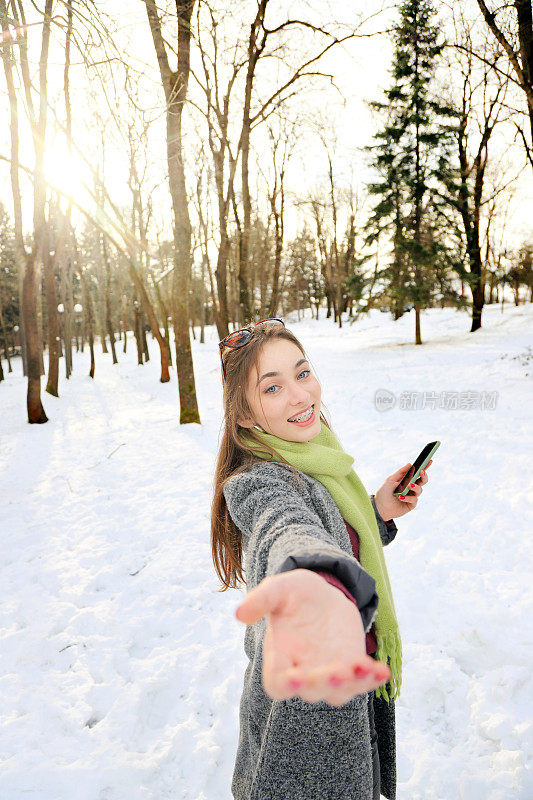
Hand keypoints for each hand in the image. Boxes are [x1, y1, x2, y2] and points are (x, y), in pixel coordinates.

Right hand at [235, 569, 390, 706]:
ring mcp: (329, 673)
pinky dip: (373, 679)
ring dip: (353, 684)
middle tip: (337, 671)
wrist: (323, 595)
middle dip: (324, 682)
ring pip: (339, 692)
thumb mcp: (279, 589)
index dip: (285, 683)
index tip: (296, 675)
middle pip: (311, 690)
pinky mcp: (352, 668)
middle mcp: (303, 671)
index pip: (277, 683)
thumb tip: (239, 613)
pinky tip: (382, 670)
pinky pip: (362, 681)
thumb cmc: (295, 594)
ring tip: (364, 667)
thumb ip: (261, 600)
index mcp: (280, 657)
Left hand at [374, 459, 432, 520]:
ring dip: (415, 487)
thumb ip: (400, 472)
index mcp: (407, 480)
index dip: (424, 467)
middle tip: (421, 472)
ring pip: (420, 490)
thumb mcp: (390, 480)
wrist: (380, 507)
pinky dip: (408, 497)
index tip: (430, 461)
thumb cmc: (384, 492)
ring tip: (409, 485)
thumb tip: (410, 464)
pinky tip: (401, 497)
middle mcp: (411, 487)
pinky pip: (414, 499)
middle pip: (422, 481)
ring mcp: (412, 495)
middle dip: (424, 476)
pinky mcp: (411, 504)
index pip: (417, 473)